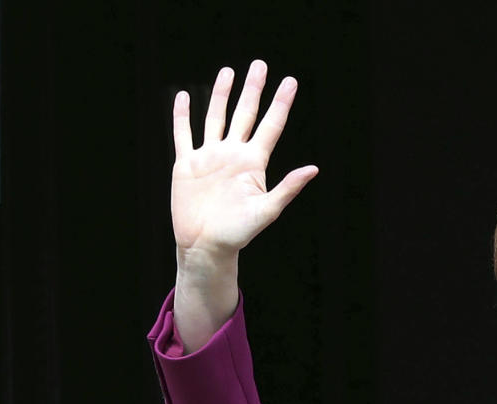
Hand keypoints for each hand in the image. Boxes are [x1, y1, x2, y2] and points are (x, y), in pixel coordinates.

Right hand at [171, 59, 317, 265]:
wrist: (206, 247)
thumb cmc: (238, 234)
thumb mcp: (266, 211)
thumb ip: (288, 188)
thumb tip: (314, 169)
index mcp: (253, 163)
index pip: (270, 126)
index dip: (281, 103)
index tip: (291, 81)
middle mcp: (232, 155)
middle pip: (244, 114)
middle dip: (253, 89)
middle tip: (260, 64)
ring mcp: (209, 157)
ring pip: (215, 117)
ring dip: (222, 95)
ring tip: (228, 72)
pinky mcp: (187, 164)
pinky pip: (183, 134)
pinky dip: (182, 116)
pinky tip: (184, 97)